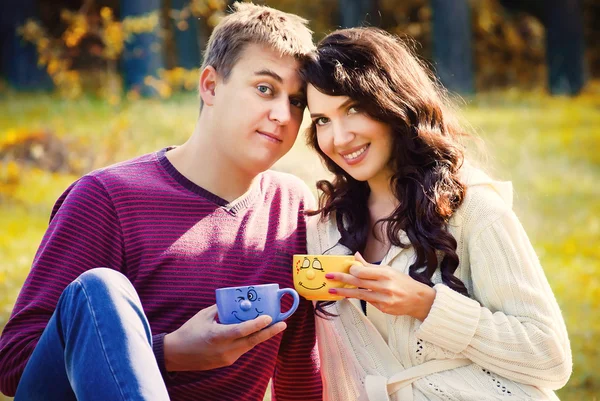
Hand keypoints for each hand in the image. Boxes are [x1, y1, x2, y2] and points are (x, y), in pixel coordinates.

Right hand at [163, 304, 286, 370]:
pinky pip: (242, 349)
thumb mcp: (204, 316)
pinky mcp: (226, 362)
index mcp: (217, 336)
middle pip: (252, 341)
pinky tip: (254, 332)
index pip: (242, 331)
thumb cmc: (189, 331)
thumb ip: (221, 309)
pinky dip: (249, 340)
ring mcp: (226, 358)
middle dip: (269, 332)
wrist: (176, 355)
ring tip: (272, 325)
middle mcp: (224, 349)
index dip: (257, 324)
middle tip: (283, 324)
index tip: (269, 317)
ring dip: (260, 336)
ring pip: (249, 346)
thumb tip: (236, 302)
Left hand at [326, 252, 435, 320]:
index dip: (352, 270)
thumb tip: (355, 256)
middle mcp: (385, 287)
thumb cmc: (403, 282)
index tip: (345, 268)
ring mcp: (384, 299)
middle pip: (359, 282)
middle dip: (342, 279)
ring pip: (360, 294)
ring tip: (332, 290)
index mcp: (386, 274)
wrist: (418, 299)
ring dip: (344, 292)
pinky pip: (368, 302)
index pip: (363, 271)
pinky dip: (361, 297)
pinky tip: (353, 295)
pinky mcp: (383, 309)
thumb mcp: (388, 270)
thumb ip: (369, 265)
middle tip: (329, 277)